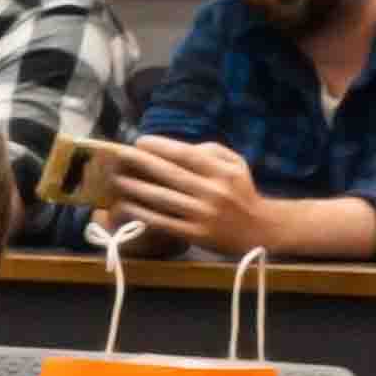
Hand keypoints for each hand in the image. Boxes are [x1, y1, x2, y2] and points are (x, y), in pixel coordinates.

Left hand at [95, 134, 269, 255]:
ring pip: (162, 199)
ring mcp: (203, 215)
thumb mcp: (236, 164)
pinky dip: (142, 213)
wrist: (260, 229)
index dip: (161, 147)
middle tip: (118, 155)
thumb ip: (211, 151)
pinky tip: (125, 206)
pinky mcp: (196, 234)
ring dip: (135, 188)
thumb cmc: (242, 192)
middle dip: (140, 163)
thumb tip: (180, 148)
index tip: (139, 141)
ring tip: (116, 179)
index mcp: (222, 172)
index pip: (186, 155)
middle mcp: (213, 192)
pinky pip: (163, 222)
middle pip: (170, 174)